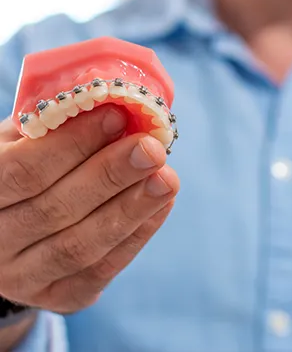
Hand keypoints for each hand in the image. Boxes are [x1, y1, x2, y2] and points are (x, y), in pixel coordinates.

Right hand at [0, 105, 178, 313]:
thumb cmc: (26, 167)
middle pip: (55, 210)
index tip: (117, 117)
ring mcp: (23, 278)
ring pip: (80, 246)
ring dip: (131, 209)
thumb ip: (58, 127)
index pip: (23, 172)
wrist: (13, 231)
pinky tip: (162, 204)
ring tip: (167, 178)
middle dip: (110, 175)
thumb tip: (116, 105)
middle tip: (152, 149)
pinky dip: (137, 235)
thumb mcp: (26, 142)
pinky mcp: (59, 296)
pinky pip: (101, 270)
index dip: (72, 144)